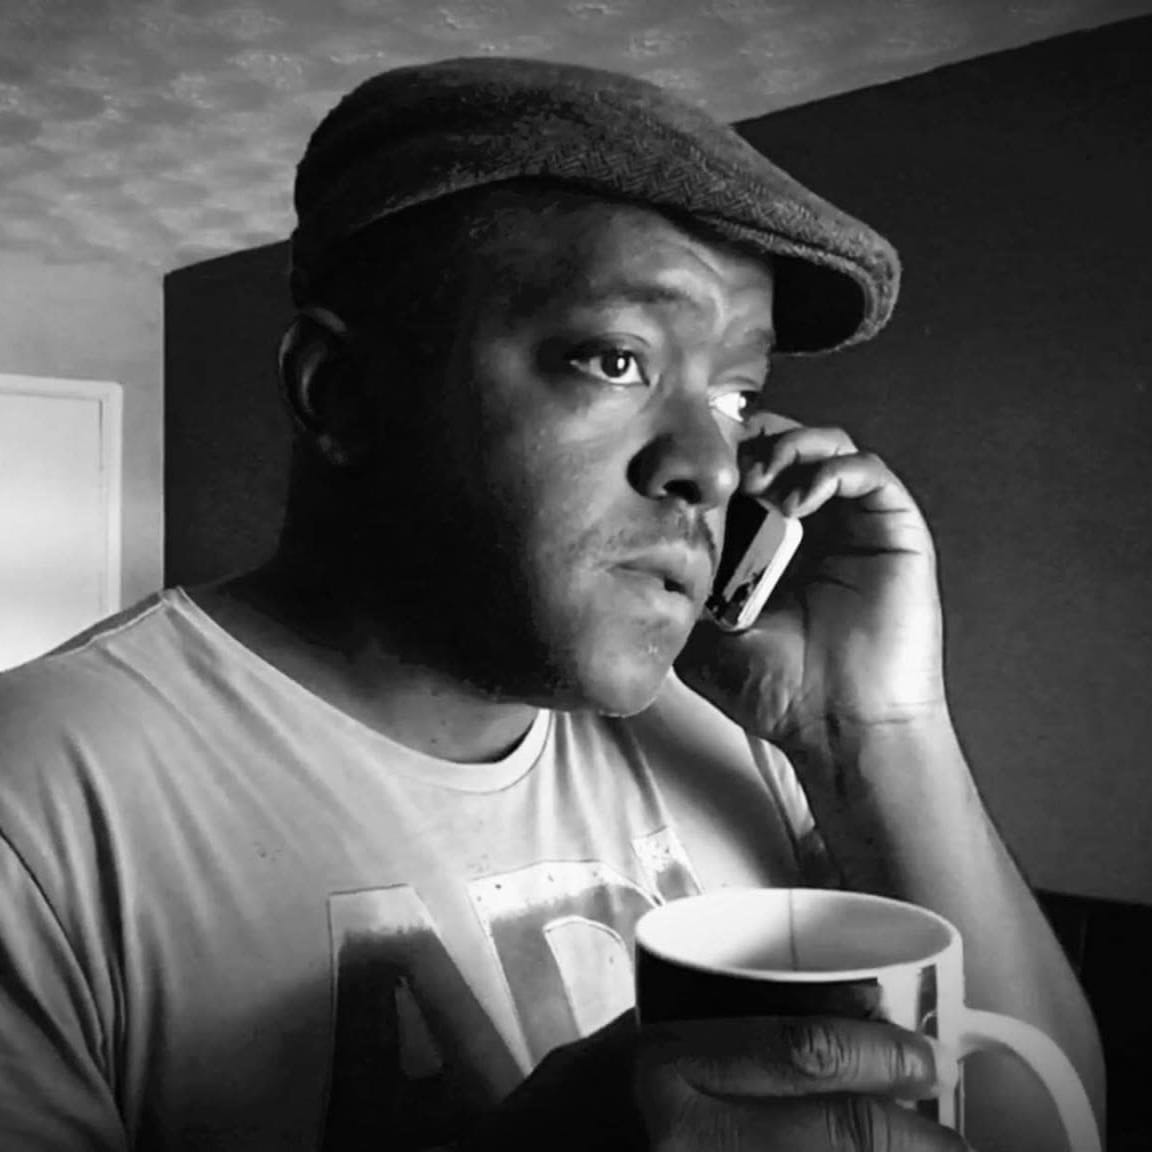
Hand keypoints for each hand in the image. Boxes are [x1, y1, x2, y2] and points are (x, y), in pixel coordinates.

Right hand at [467, 1011, 967, 1150]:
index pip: (800, 1050)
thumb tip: (808, 1012)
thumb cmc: (553, 1117)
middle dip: (917, 1135)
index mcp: (663, 1069)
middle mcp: (690, 1139)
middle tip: (951, 1129)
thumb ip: (691, 1031)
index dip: (879, 1052)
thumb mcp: (608, 1051)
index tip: (923, 1057)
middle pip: (839, 1135)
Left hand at [676, 415, 947, 752]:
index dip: (724, 460)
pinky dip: (832, 470)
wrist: (839, 729)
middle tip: (728, 469)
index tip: (694, 470)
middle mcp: (817, 529)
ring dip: (791, 447)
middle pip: (788, 446)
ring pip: (829, 446)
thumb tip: (641, 567)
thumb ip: (678, 601)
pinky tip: (800, 500)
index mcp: (772, 547)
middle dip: (754, 443)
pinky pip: (870, 472)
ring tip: (761, 477)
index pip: (750, 473)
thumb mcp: (702, 641)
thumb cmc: (781, 694)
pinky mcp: (895, 532)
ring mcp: (856, 527)